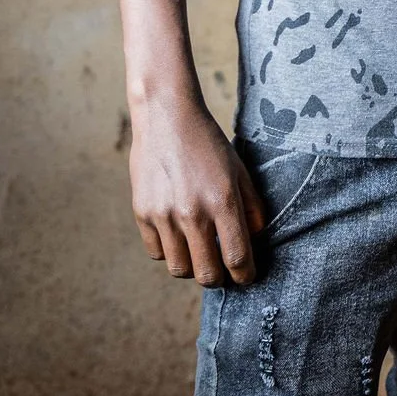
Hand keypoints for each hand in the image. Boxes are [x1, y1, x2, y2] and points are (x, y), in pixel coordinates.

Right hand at [129, 97, 266, 286]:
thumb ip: (251, 207)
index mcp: (223, 200)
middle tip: (222, 268)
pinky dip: (169, 250)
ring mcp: (164, 215)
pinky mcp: (143, 213)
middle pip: (207, 275)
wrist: (167, 117)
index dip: (246, 275)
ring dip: (192, 265)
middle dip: (219, 277)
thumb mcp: (239, 170)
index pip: (237, 258)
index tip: (246, 277)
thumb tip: (253, 241)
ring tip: (198, 249)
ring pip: (180, 269)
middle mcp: (193, 212)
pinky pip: (158, 253)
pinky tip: (177, 233)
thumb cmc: (207, 143)